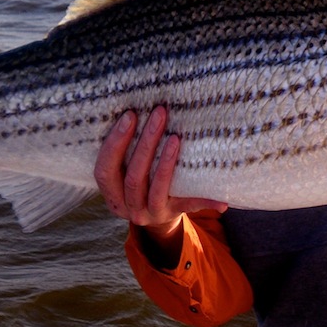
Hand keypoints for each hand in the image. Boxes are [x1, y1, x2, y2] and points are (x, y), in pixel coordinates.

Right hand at [94, 107, 227, 237]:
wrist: (156, 217)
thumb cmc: (139, 180)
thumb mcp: (124, 171)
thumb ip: (124, 150)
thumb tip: (131, 109)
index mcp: (112, 194)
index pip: (104, 170)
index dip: (115, 143)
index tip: (130, 115)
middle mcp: (129, 207)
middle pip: (133, 177)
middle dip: (145, 143)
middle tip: (159, 114)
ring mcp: (152, 213)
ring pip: (157, 189)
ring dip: (165, 163)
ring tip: (175, 138)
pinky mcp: (175, 213)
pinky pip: (189, 206)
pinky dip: (205, 201)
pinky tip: (221, 199)